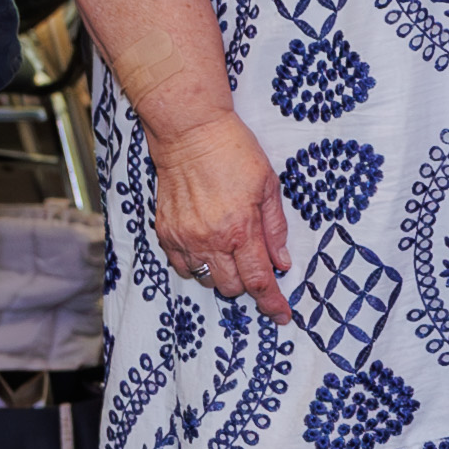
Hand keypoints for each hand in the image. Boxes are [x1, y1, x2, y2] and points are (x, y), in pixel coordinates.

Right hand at [148, 109, 294, 315]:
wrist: (189, 133)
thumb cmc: (233, 152)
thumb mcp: (268, 186)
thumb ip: (275, 229)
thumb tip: (282, 263)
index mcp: (241, 229)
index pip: (259, 281)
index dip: (272, 303)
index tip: (281, 315)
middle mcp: (210, 239)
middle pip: (231, 287)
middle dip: (248, 282)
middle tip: (253, 261)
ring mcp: (184, 238)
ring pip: (206, 280)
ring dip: (222, 274)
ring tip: (228, 249)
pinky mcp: (165, 232)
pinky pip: (182, 266)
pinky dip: (197, 264)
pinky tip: (206, 245)